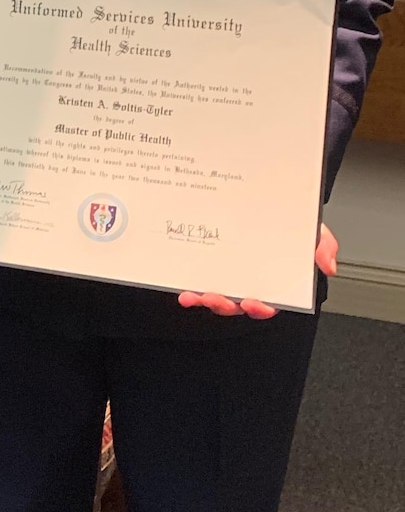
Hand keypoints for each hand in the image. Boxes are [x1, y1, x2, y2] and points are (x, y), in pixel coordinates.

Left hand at [176, 221, 337, 320]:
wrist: (272, 203)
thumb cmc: (290, 223)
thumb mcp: (312, 231)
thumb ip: (323, 246)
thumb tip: (328, 265)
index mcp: (272, 281)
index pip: (268, 303)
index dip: (261, 308)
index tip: (254, 302)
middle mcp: (247, 282)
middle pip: (237, 304)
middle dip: (225, 305)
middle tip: (218, 298)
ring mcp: (226, 276)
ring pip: (215, 297)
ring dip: (205, 300)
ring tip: (196, 295)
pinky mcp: (208, 267)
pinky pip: (198, 283)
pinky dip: (190, 291)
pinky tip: (183, 290)